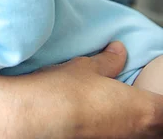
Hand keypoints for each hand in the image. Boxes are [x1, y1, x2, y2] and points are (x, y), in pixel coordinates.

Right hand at [0, 42, 162, 138]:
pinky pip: (111, 137)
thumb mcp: (85, 68)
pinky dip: (107, 130)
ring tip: (106, 110)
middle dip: (146, 114)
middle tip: (128, 100)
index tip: (149, 90)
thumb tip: (118, 51)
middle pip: (155, 126)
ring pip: (133, 133)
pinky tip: (91, 122)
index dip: (159, 98)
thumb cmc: (61, 91)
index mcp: (143, 112)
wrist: (31, 117)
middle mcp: (134, 134)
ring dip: (126, 124)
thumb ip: (107, 61)